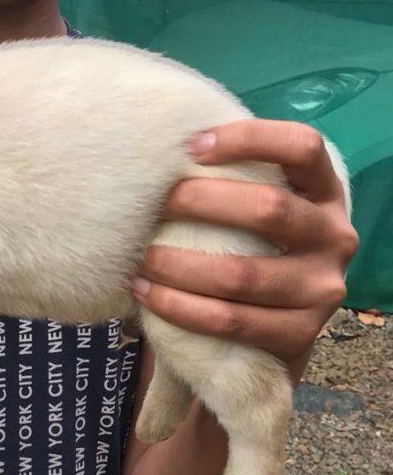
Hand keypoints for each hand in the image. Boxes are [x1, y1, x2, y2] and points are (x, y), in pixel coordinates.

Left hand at [131, 120, 357, 372]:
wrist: (274, 324)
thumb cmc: (251, 247)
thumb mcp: (255, 208)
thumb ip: (232, 180)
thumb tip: (163, 149)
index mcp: (325, 192)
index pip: (303, 146)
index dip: (248, 139)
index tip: (191, 146)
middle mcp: (334, 237)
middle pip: (269, 209)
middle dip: (200, 202)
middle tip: (156, 206)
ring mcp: (321, 291)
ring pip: (241, 274)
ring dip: (178, 265)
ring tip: (140, 258)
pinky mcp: (300, 335)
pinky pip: (229, 320)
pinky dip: (178, 306)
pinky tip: (146, 292)